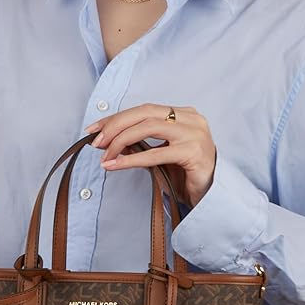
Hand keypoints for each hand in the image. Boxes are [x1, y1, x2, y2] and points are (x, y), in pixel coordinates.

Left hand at [84, 103, 216, 208]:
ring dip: (120, 141)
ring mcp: (194, 134)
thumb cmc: (185, 174)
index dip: (116, 118)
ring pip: (148, 127)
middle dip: (115, 126)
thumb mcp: (160, 153)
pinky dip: (132, 159)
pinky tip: (116, 165)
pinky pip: (156, 153)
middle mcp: (191, 118)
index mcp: (183, 114)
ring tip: (105, 156)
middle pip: (144, 113)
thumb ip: (141, 143)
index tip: (94, 128)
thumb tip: (109, 139)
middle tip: (96, 142)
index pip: (144, 109)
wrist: (211, 195)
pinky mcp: (194, 153)